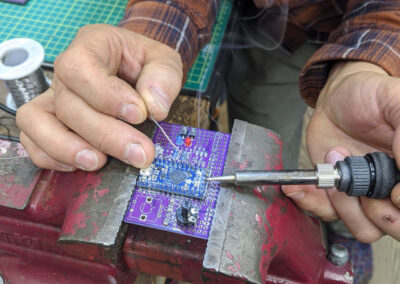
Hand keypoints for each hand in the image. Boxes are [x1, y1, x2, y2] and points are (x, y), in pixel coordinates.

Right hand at [17, 24, 182, 170]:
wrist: (138, 73)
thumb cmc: (147, 65)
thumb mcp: (165, 62)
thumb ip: (164, 78)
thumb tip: (153, 107)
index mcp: (93, 45)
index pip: (80, 66)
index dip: (105, 94)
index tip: (138, 114)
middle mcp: (67, 72)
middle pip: (68, 103)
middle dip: (104, 134)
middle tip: (138, 153)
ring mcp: (54, 97)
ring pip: (36, 121)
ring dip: (66, 147)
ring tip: (99, 162)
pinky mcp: (50, 122)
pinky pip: (32, 140)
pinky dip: (50, 157)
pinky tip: (80, 164)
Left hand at [283, 61, 399, 241]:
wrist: (336, 98)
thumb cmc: (369, 95)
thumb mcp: (394, 100)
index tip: (393, 190)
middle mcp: (391, 188)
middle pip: (395, 227)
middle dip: (378, 212)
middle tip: (361, 182)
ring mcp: (364, 194)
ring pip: (364, 229)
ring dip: (345, 203)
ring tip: (336, 162)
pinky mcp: (336, 194)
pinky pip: (328, 214)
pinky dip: (312, 202)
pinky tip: (303, 184)